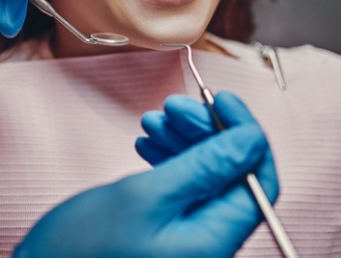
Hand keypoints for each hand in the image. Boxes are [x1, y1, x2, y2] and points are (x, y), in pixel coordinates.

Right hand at [13, 91, 277, 257]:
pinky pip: (183, 186)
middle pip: (230, 172)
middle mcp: (209, 241)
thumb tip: (251, 140)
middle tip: (174, 105)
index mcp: (214, 240)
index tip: (221, 98)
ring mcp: (188, 236)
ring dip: (184, 140)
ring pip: (204, 174)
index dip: (244, 133)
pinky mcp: (168, 230)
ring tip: (154, 119)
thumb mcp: (145, 197)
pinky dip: (169, 158)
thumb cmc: (84, 248)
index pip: (257, 179)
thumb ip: (203, 168)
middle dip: (206, 130)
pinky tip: (148, 143)